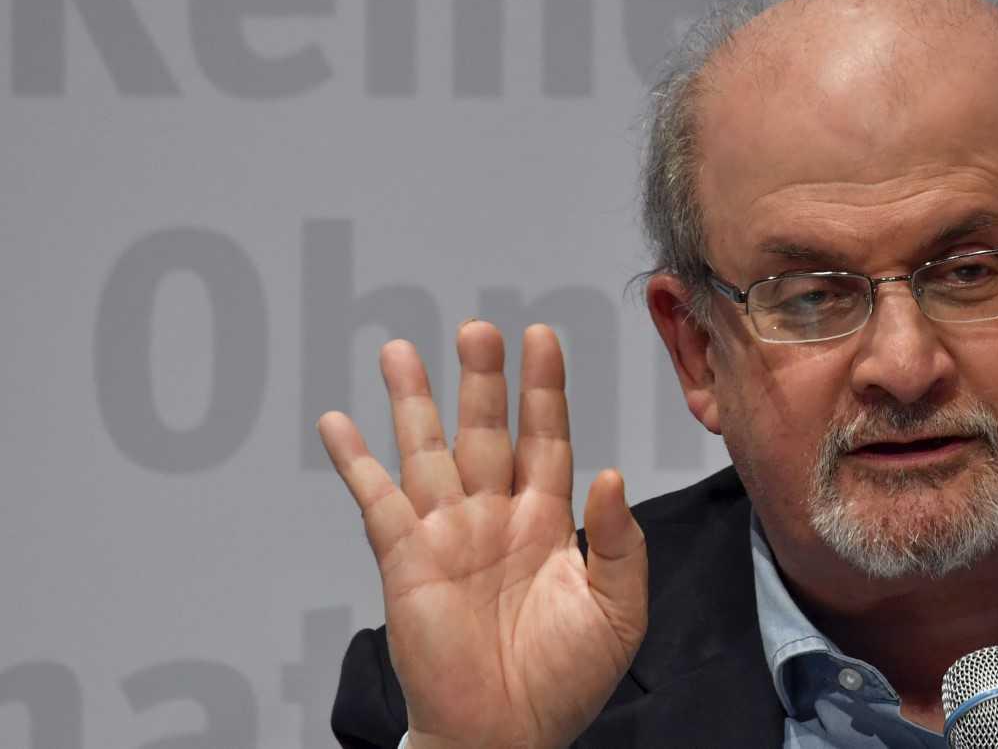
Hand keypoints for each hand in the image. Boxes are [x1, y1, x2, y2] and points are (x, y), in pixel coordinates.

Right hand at [317, 322, 649, 748]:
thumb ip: (621, 542)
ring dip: (412, 402)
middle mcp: (494, 517)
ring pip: (427, 452)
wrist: (507, 737)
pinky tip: (337, 423)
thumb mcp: (619, 609)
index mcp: (548, 523)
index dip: (545, 389)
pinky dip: (354, 461)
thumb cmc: (565, 682)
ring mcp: (447, 535)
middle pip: (486, 431)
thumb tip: (612, 475)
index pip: (548, 438)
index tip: (543, 338)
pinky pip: (376, 501)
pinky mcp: (406, 561)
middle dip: (482, 380)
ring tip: (400, 350)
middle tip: (477, 328)